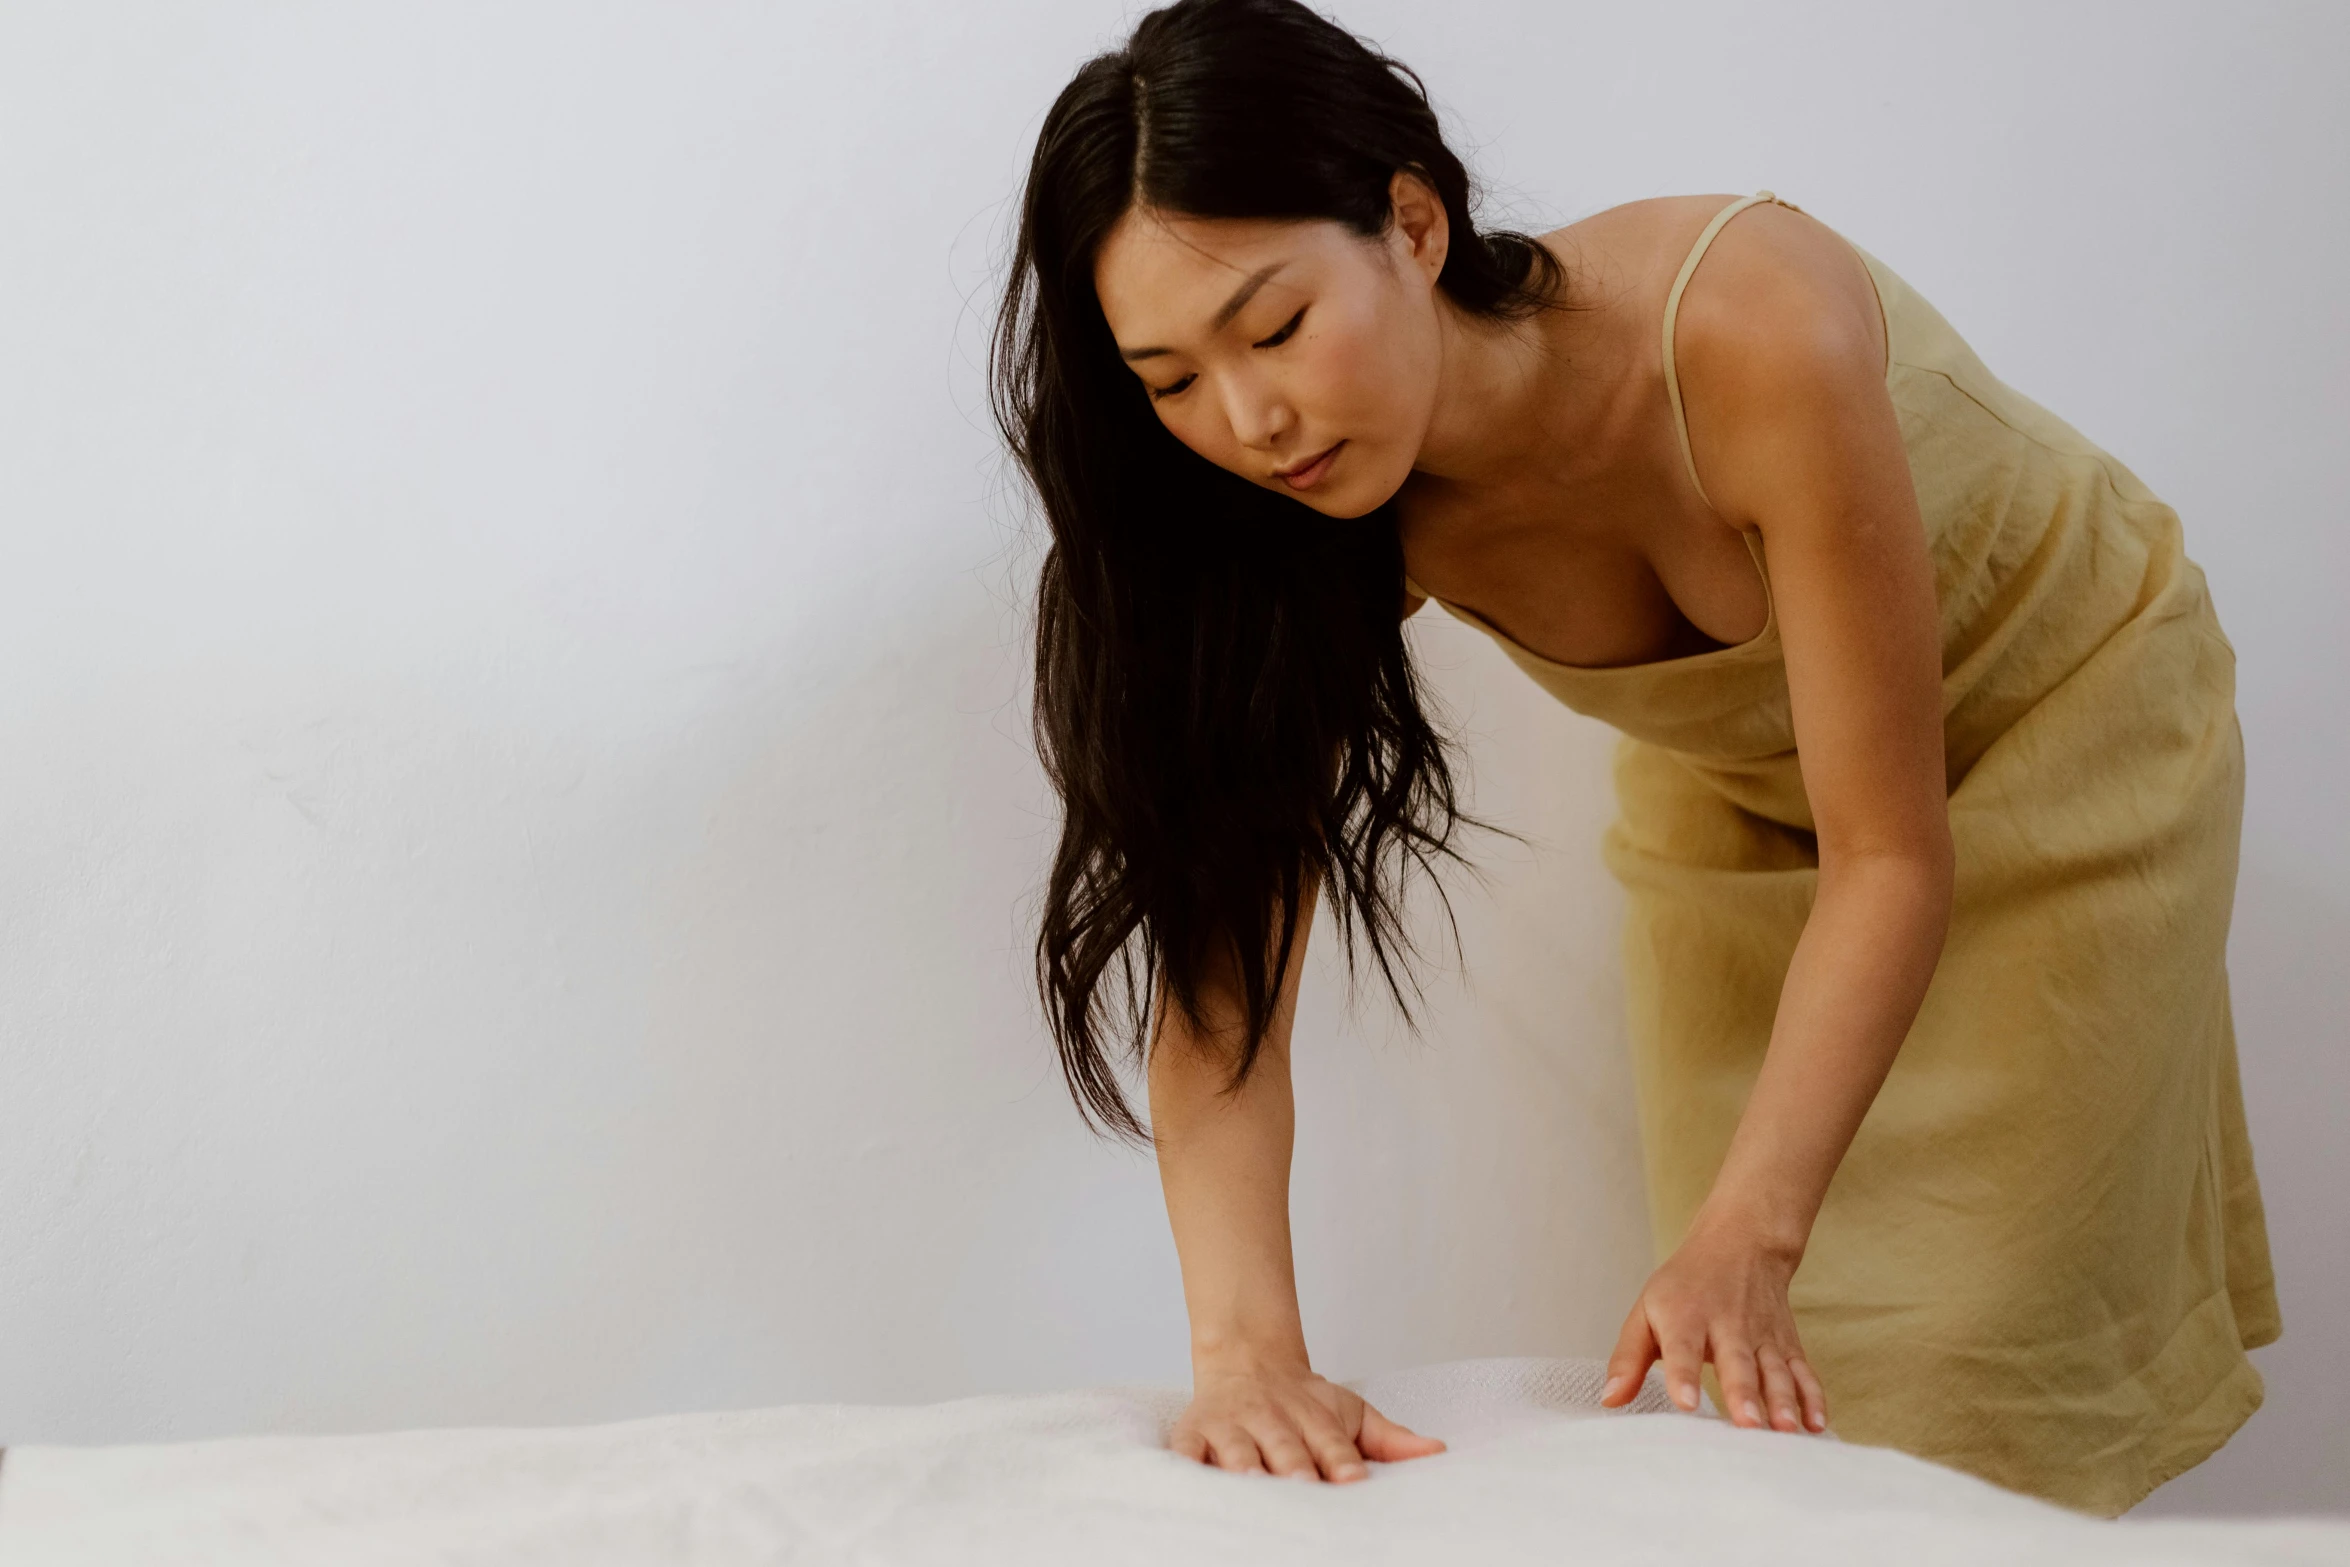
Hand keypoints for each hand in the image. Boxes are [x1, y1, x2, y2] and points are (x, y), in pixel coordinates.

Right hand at [1171, 1352, 1446, 1480]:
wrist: (1248, 1357)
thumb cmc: (1302, 1402)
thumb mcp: (1350, 1412)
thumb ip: (1390, 1438)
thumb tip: (1438, 1452)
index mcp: (1313, 1418)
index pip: (1332, 1442)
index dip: (1342, 1460)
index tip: (1353, 1479)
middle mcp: (1271, 1419)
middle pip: (1285, 1447)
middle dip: (1294, 1468)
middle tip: (1304, 1487)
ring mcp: (1230, 1425)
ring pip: (1236, 1447)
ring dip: (1243, 1464)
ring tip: (1251, 1482)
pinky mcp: (1193, 1430)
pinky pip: (1185, 1448)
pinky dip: (1186, 1462)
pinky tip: (1189, 1478)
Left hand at [1598, 1211, 1829, 1434]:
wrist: (1740, 1243)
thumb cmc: (1685, 1286)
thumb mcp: (1646, 1311)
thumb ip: (1628, 1358)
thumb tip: (1609, 1400)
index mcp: (1686, 1317)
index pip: (1682, 1349)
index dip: (1683, 1375)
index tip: (1685, 1403)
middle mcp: (1728, 1326)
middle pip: (1736, 1362)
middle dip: (1742, 1393)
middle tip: (1746, 1423)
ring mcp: (1762, 1336)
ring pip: (1774, 1369)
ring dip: (1781, 1400)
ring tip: (1783, 1429)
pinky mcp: (1787, 1344)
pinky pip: (1802, 1371)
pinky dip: (1812, 1397)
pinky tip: (1815, 1425)